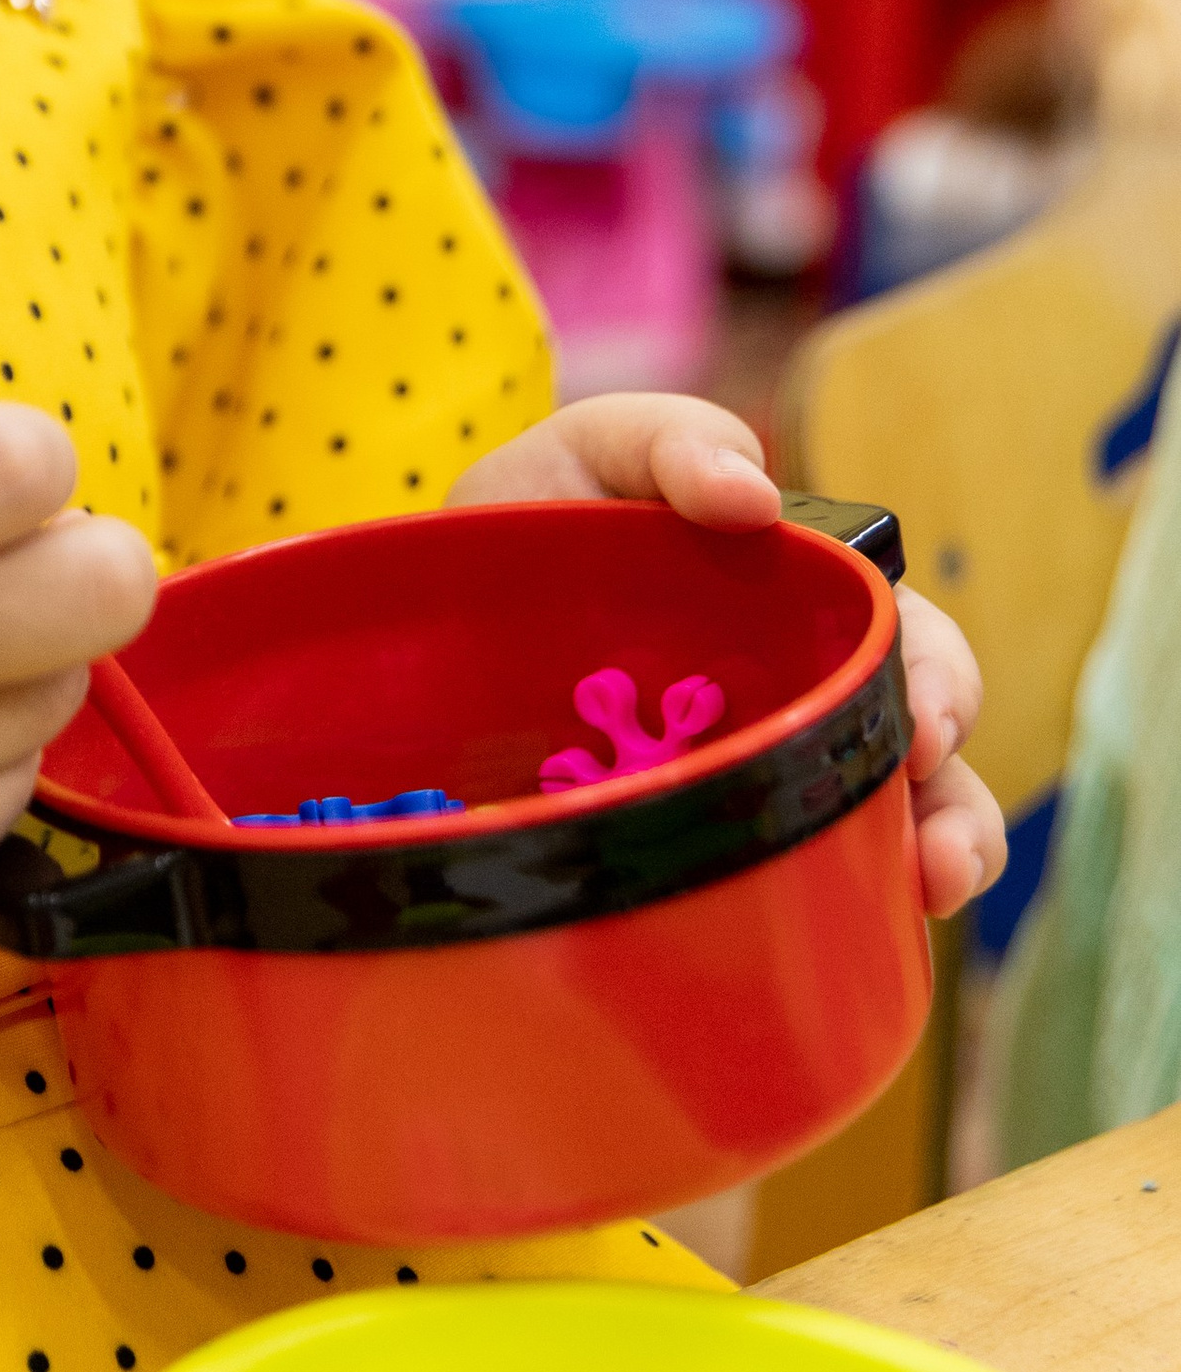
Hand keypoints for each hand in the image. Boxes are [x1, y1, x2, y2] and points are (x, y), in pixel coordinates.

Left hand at [449, 393, 1004, 920]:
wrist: (418, 610)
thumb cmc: (531, 517)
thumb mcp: (595, 451)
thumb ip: (674, 442)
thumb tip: (754, 497)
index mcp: (803, 608)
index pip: (909, 646)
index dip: (936, 685)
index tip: (923, 727)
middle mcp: (794, 700)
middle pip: (915, 755)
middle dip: (954, 803)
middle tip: (938, 850)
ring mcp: (742, 780)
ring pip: (874, 833)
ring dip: (926, 862)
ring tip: (929, 889)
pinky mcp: (683, 843)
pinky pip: (774, 889)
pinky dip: (828, 911)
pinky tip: (838, 929)